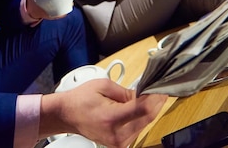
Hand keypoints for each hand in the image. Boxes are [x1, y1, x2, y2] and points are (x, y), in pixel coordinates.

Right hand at [39, 79, 166, 147]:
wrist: (67, 115)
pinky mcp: (120, 144)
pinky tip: (138, 107)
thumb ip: (126, 91)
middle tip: (157, 89)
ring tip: (146, 96)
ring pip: (145, 124)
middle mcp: (117, 134)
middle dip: (155, 103)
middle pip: (147, 118)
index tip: (161, 88)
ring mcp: (119, 142)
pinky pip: (138, 129)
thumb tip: (144, 94)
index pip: (143, 109)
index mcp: (111, 118)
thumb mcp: (103, 85)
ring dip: (149, 110)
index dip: (155, 98)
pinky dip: (141, 117)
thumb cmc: (81, 99)